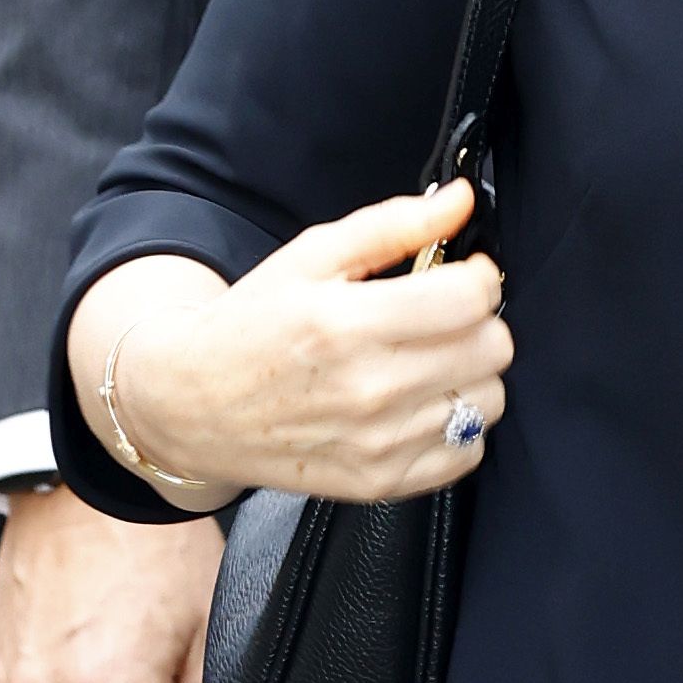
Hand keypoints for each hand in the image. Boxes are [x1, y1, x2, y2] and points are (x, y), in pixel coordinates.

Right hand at [67, 182, 514, 507]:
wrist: (191, 403)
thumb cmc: (251, 324)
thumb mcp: (312, 256)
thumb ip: (393, 225)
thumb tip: (462, 200)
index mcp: (348, 323)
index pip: (471, 298)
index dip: (479, 277)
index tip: (463, 274)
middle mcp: (369, 389)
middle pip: (492, 349)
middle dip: (478, 322)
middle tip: (443, 317)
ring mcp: (377, 444)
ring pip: (489, 401)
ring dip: (472, 374)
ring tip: (431, 360)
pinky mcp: (380, 483)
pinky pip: (468, 453)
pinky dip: (460, 426)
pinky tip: (423, 403)